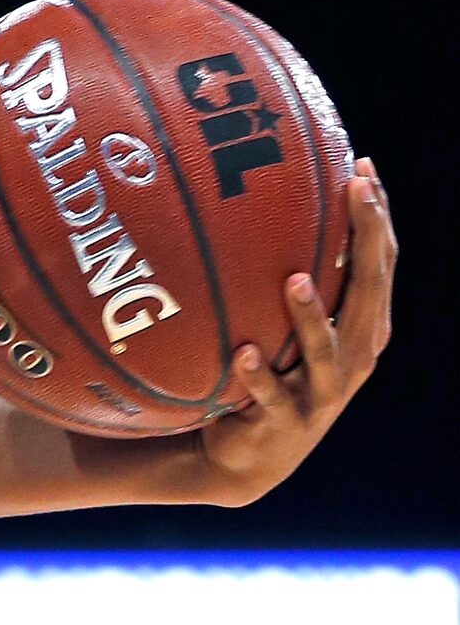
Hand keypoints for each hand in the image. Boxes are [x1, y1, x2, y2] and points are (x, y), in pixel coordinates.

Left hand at [194, 159, 394, 505]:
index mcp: (359, 328)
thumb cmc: (269, 371)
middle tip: (355, 194)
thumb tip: (253, 197)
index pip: (379, 266)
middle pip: (369, 296)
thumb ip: (284, 272)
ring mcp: (321, 394)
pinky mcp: (285, 423)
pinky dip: (260, 377)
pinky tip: (245, 355)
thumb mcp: (282, 321)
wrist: (245, 455)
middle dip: (366, 243)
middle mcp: (351, 358)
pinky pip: (272, 398)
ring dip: (311, 317)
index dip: (377, 219)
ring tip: (294, 281)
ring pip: (324, 352)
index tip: (364, 169)